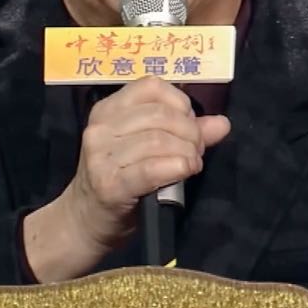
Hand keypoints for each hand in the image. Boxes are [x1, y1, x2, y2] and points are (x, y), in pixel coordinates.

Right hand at [23, 76, 230, 281]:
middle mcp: (100, 128)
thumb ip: (183, 132)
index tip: (189, 125)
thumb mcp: (144, 149)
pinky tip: (185, 171)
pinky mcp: (109, 184)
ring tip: (191, 164)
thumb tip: (222, 123)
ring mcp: (101, 156)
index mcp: (107, 110)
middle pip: (160, 115)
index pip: (151, 87)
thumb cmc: (118, 180)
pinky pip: (152, 168)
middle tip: (195, 151)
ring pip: (159, 140)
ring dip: (187, 152)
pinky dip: (177, 167)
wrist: (85, 220)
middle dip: (190, 132)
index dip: (180, 103)